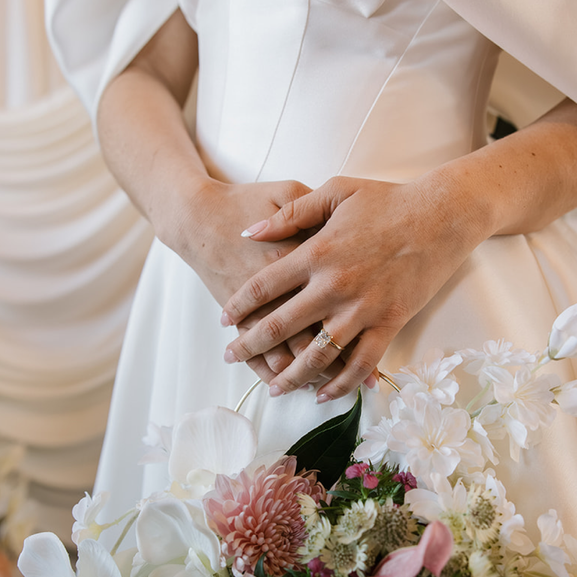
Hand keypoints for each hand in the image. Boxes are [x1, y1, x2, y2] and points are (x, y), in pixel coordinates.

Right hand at [172, 176, 343, 384]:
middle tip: (355, 373)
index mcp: (305, 254)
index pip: (340, 292)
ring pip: (290, 351)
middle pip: (319, 329)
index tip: (378, 330)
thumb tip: (349, 224)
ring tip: (322, 386)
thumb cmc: (246, 201)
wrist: (198, 216)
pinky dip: (271, 371)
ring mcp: (261, 306)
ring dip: (306, 371)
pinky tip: (282, 381)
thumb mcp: (287, 190)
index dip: (361, 315)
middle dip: (338, 356)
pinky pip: (260, 352)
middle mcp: (287, 287)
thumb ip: (319, 208)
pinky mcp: (241, 318)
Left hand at [220, 172, 490, 398]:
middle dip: (250, 345)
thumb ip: (289, 214)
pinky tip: (323, 393)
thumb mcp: (335, 191)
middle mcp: (335, 285)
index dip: (239, 306)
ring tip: (273, 387)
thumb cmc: (389, 199)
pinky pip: (360, 363)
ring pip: (318, 354)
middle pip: (281, 325)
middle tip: (231, 357)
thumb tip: (249, 233)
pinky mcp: (390, 323)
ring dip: (291, 375)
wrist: (443, 215)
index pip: (264, 286)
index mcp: (317, 252)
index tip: (223, 321)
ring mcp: (363, 308)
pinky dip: (340, 383)